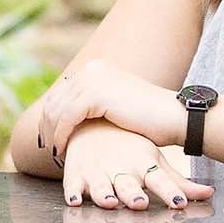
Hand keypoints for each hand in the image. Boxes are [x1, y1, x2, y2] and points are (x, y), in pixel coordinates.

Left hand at [38, 60, 184, 164]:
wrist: (175, 118)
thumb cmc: (150, 120)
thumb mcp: (115, 107)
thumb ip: (94, 107)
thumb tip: (71, 120)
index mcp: (96, 69)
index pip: (61, 93)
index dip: (51, 117)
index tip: (50, 139)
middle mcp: (91, 69)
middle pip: (55, 100)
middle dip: (48, 126)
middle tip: (48, 148)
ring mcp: (92, 79)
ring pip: (57, 111)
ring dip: (52, 134)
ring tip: (55, 153)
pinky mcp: (94, 94)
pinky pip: (66, 119)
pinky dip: (61, 136)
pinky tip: (62, 151)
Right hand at [58, 120, 213, 210]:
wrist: (93, 123)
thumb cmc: (129, 147)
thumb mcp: (154, 162)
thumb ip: (178, 183)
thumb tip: (210, 194)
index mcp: (142, 164)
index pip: (159, 179)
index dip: (169, 191)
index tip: (180, 203)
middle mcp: (121, 168)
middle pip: (128, 184)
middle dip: (133, 194)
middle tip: (139, 203)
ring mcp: (98, 170)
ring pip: (100, 186)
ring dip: (104, 194)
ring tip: (109, 202)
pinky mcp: (77, 172)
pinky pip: (73, 184)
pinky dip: (73, 192)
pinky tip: (75, 200)